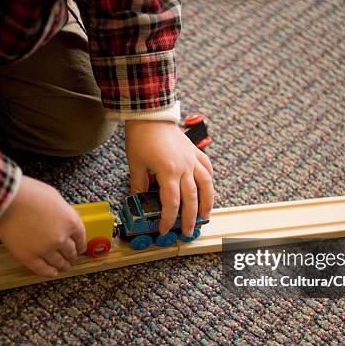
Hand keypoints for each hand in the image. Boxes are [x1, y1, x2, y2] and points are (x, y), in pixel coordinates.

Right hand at [0, 176, 85, 276]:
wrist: (5, 199)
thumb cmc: (27, 193)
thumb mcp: (54, 196)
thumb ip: (63, 211)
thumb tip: (66, 219)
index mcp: (70, 221)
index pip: (81, 238)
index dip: (81, 245)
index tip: (81, 248)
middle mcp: (61, 237)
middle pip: (71, 251)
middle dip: (72, 255)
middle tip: (72, 257)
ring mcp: (45, 249)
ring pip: (59, 262)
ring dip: (63, 265)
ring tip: (64, 266)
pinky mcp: (29, 256)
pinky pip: (42, 269)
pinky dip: (49, 272)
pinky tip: (52, 273)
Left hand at [125, 120, 213, 236]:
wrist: (150, 114)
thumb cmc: (141, 136)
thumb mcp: (135, 163)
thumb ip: (138, 184)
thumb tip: (138, 199)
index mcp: (168, 171)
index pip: (171, 202)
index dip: (169, 218)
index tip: (165, 229)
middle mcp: (184, 166)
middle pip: (191, 198)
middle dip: (190, 218)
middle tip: (189, 231)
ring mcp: (192, 159)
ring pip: (206, 185)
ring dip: (207, 202)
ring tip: (206, 215)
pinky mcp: (194, 151)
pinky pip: (207, 168)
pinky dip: (209, 180)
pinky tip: (208, 189)